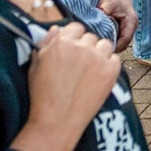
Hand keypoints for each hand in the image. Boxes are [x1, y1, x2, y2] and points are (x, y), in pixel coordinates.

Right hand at [11, 23, 120, 150]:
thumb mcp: (35, 66)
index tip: (72, 51)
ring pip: (105, 45)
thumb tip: (57, 29)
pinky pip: (115, 59)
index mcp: (61, 42)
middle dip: (86, 47)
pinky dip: (109, 66)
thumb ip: (46, 44)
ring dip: (99, 54)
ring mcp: (98, 58)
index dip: (74, 39)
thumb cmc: (42, 96)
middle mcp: (81, 46)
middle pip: (90, 37)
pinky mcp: (111, 70)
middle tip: (79, 66)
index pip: (76, 27)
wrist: (56, 122)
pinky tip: (98, 78)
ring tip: (89, 71)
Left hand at [98, 0, 135, 51]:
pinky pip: (114, 37)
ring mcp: (125, 28)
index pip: (124, 41)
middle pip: (121, 44)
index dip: (113, 47)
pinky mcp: (119, 27)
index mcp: (131, 21)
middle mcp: (130, 27)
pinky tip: (97, 37)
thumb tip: (96, 25)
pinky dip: (106, 38)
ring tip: (95, 43)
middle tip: (95, 48)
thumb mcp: (109, 2)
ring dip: (107, 42)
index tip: (99, 48)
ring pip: (117, 42)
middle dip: (109, 46)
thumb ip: (104, 14)